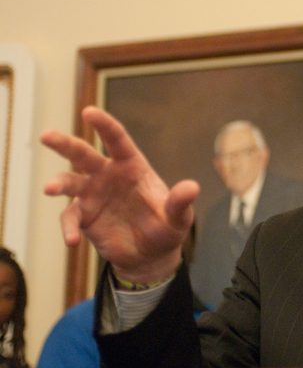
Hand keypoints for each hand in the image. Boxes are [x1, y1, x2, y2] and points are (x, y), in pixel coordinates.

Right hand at [41, 106, 199, 282]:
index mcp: (131, 166)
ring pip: (69, 181)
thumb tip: (192, 188)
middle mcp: (107, 175)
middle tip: (46, 136)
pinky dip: (68, 228)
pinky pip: (70, 218)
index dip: (104, 125)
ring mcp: (92, 195)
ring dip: (58, 183)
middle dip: (64, 144)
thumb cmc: (166, 228)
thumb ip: (180, 203)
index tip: (89, 112)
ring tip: (50, 188)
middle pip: (83, 154)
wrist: (151, 255)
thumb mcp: (179, 218)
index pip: (116, 140)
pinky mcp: (84, 217)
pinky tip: (73, 241)